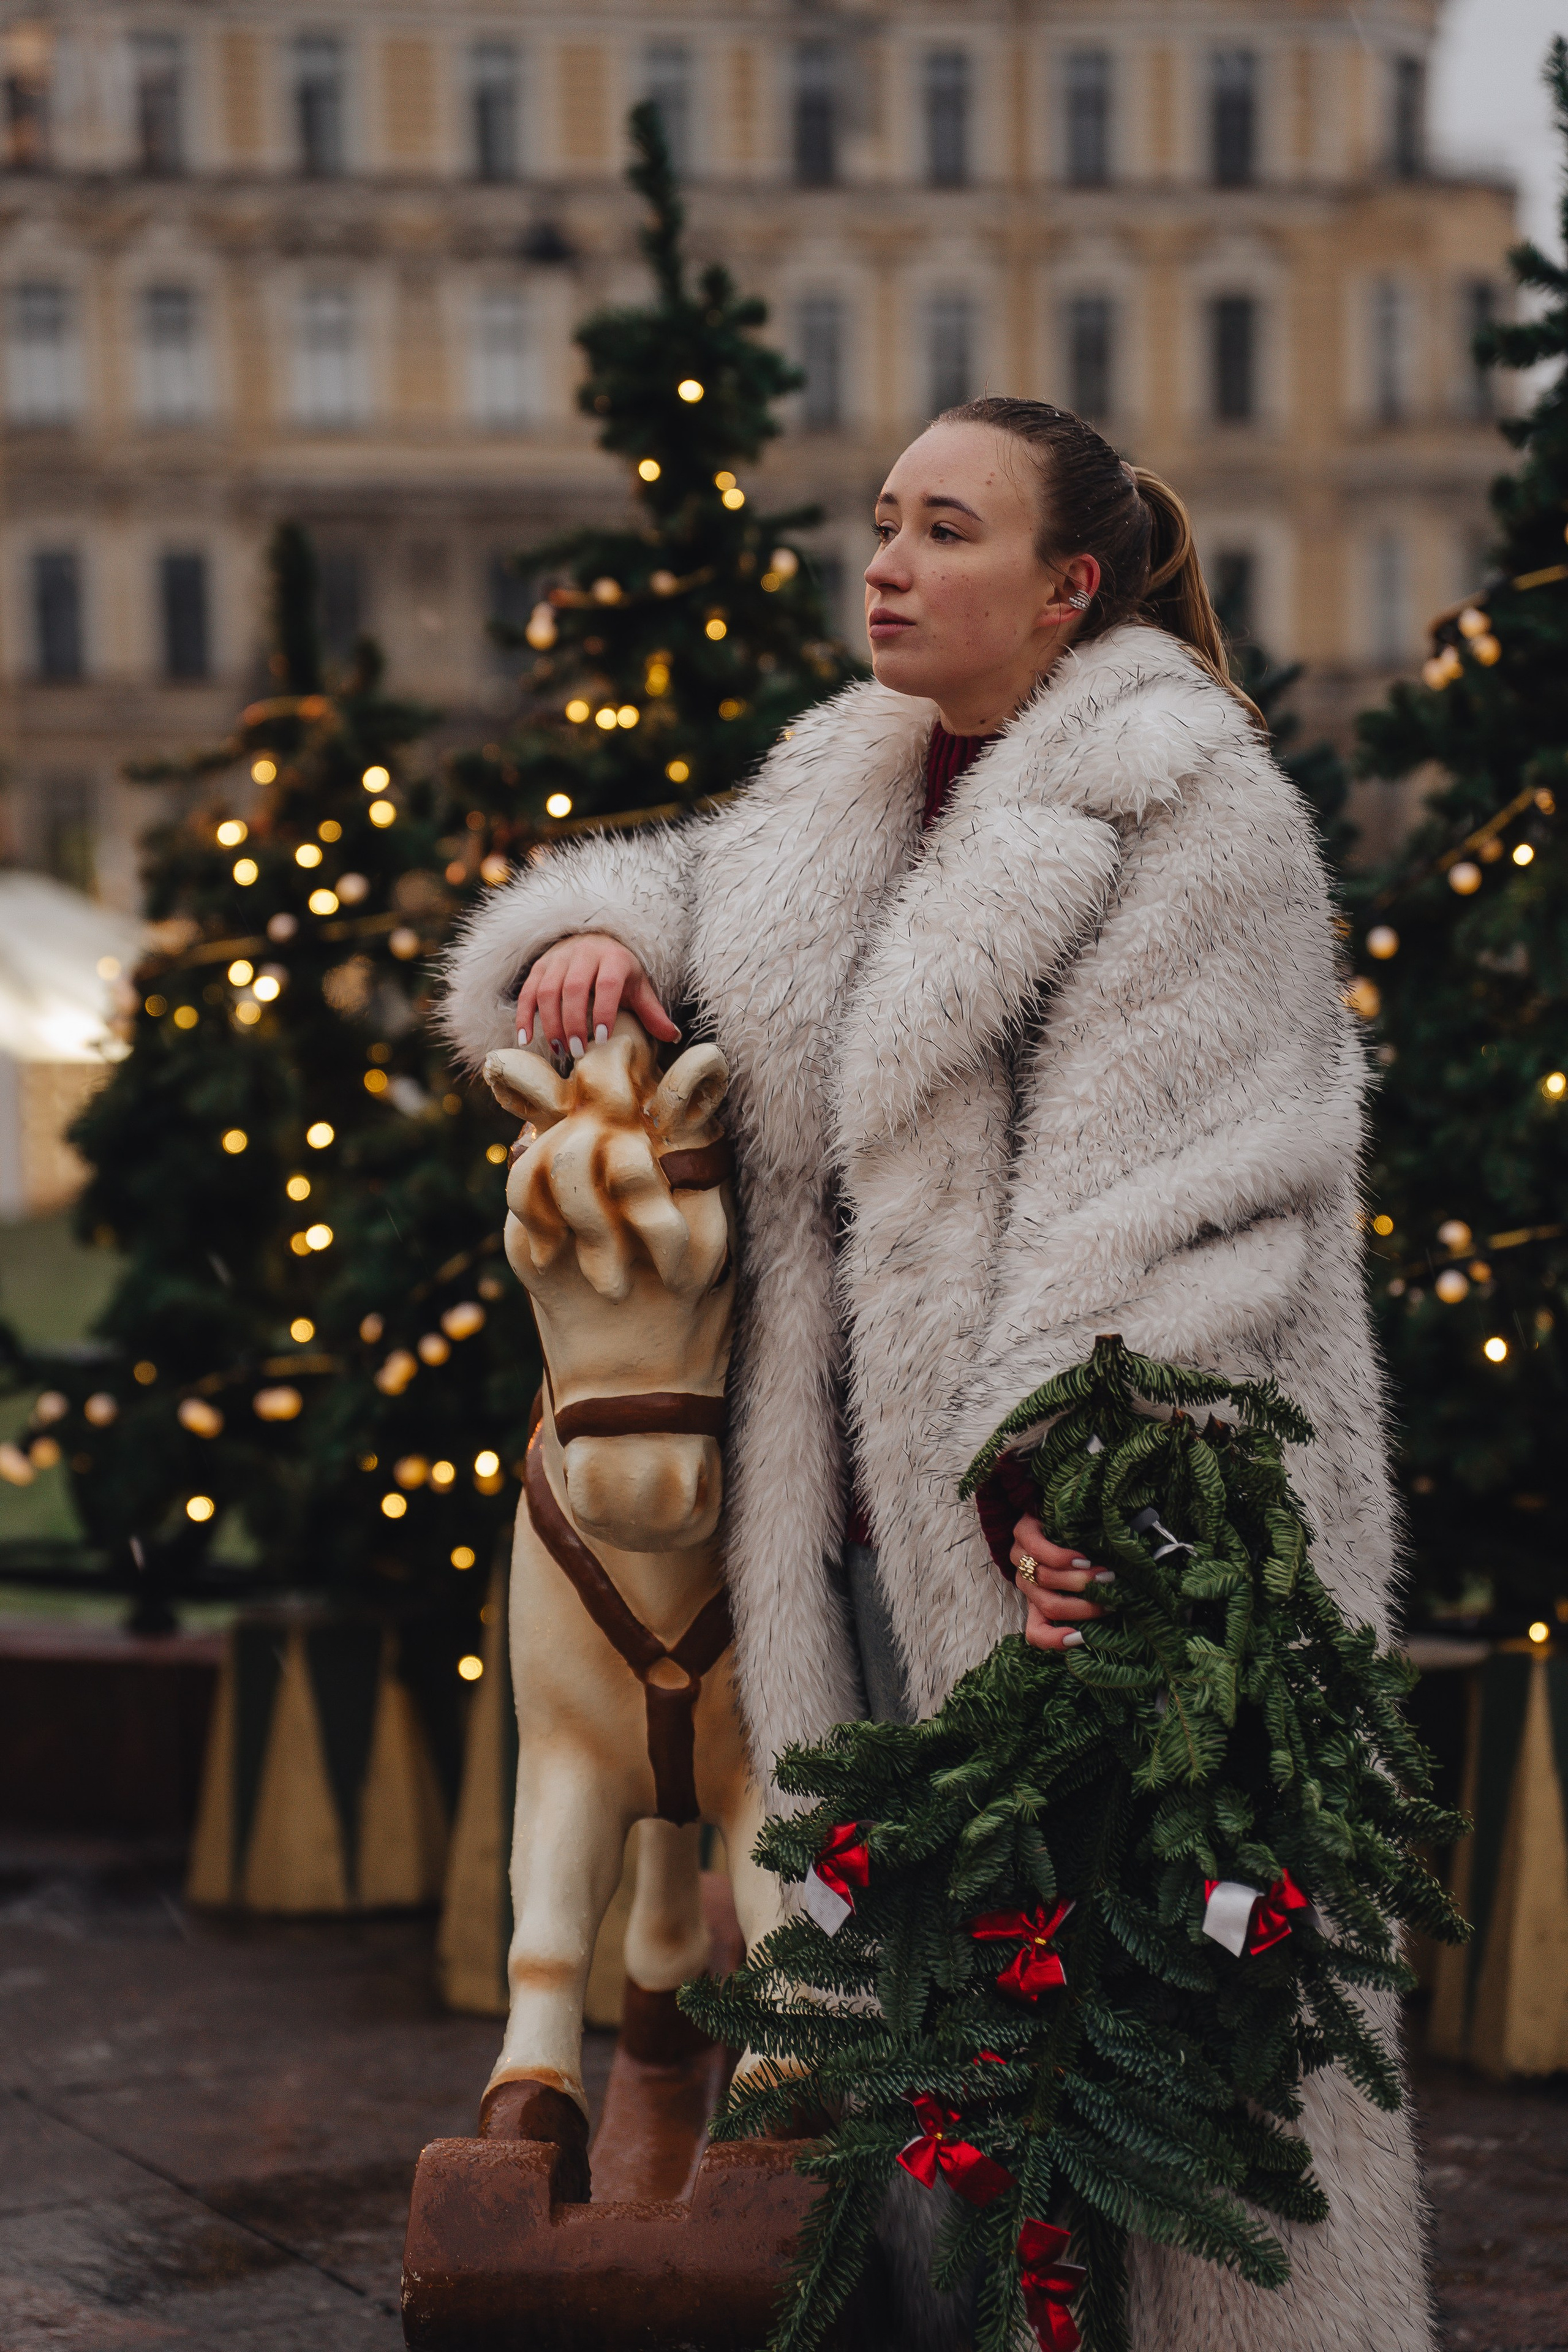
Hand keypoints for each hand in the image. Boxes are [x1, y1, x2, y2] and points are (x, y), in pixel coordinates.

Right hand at [517, 933, 680, 1058]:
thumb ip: (652, 1012)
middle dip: (574, 1022)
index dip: (603, 1011)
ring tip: (559, 1049)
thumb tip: (673, 1037)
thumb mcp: (638, 987)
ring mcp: (558, 958)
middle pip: (573, 988)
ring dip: (550, 1022)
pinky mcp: (540, 965)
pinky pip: (527, 991)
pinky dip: (524, 1016)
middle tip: (577, 1051)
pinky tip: (525, 1039)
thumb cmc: (620, 970)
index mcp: (613, 958)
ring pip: (548, 990)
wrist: (595, 939)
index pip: (606, 984)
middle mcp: (584, 954)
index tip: (602, 1039)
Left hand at [1011, 1513, 1111, 1652]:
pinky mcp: (1022, 1532)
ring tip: (1104, 1575)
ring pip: (1043, 1579)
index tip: (1083, 1637)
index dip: (1055, 1641)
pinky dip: (1062, 1558)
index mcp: (1039, 1600)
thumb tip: (1118, 1615)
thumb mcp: (1092, 1579)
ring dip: (1078, 1581)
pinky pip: (1037, 1550)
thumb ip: (1097, 1599)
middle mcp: (1027, 1583)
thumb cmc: (1086, 1547)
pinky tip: (1082, 1558)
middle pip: (1049, 1606)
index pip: (1036, 1633)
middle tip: (1110, 1599)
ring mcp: (1022, 1558)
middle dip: (1083, 1607)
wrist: (1069, 1506)